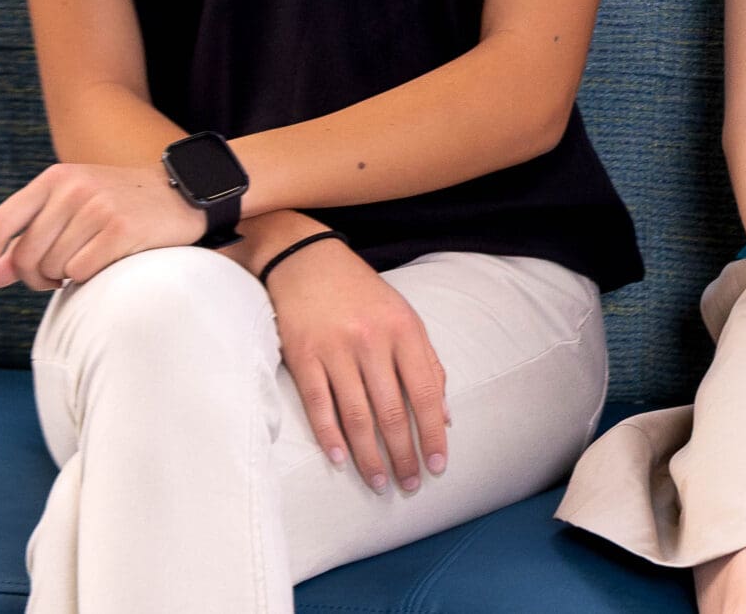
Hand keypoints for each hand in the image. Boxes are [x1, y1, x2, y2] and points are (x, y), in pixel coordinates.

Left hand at [0, 162, 207, 296]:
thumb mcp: (72, 208)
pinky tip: (106, 264)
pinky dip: (88, 277)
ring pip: (52, 267)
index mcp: (53, 179)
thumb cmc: (120, 207)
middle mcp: (72, 188)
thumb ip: (29, 238)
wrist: (185, 194)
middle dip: (35, 278)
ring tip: (87, 263)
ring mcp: (97, 206)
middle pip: (25, 256)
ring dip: (64, 278)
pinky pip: (81, 271)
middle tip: (56, 278)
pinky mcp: (120, 228)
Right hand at [265, 235, 449, 494]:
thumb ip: (427, 364)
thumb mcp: (405, 319)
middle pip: (391, 411)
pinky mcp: (302, 356)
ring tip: (380, 483)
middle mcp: (372, 341)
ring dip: (369, 456)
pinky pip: (319, 404)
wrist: (308, 261)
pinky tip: (341, 461)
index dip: (432, 433)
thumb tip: (444, 416)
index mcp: (404, 331)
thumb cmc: (363, 295)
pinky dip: (330, 436)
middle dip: (403, 454)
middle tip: (409, 485)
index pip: (425, 393)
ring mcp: (335, 349)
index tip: (438, 466)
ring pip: (357, 415)